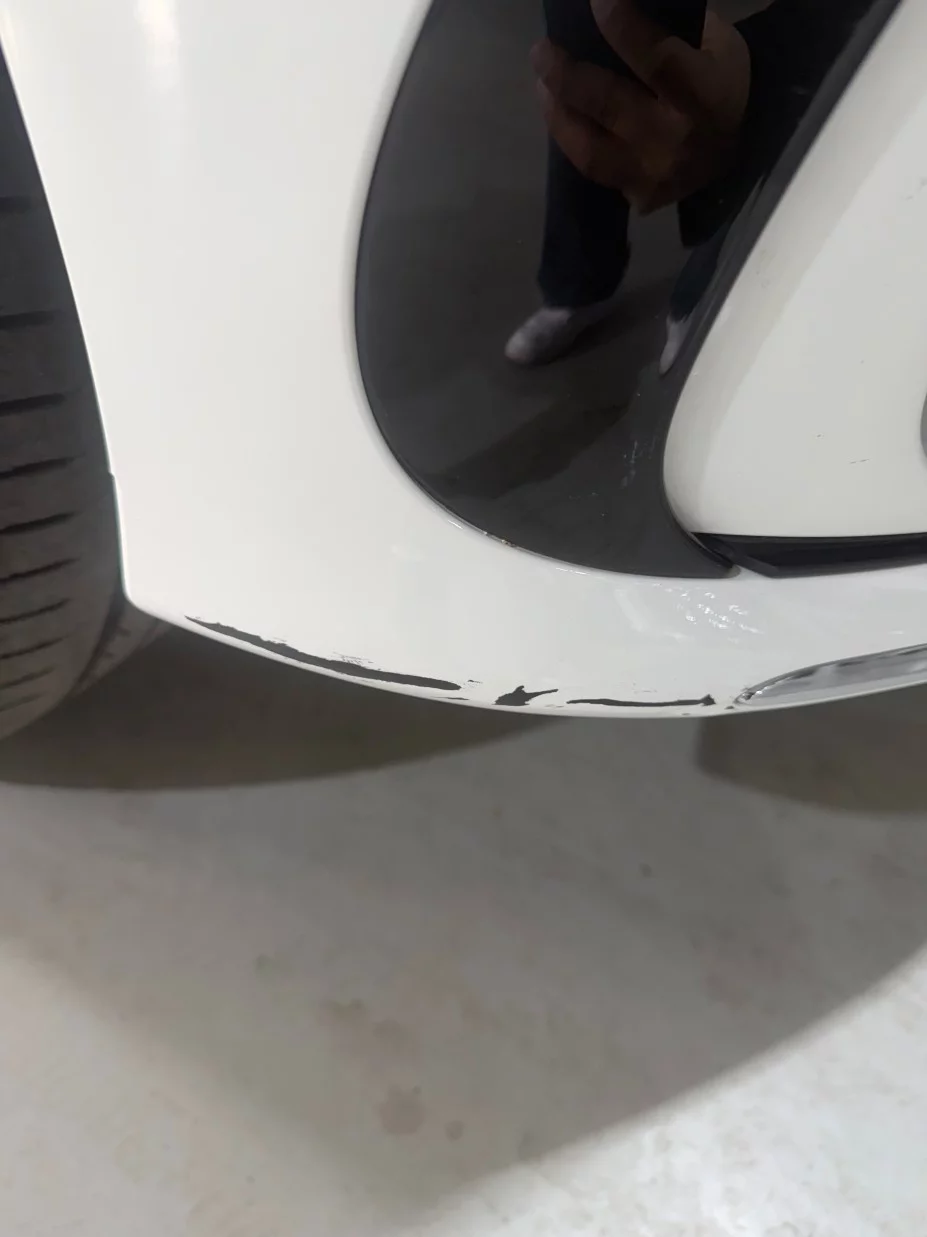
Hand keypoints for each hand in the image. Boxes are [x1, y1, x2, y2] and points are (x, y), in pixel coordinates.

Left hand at [533, 0, 750, 210]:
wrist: (749, 143)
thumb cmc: (726, 79)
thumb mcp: (713, 43)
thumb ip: (669, 29)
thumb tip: (616, 7)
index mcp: (703, 96)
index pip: (656, 59)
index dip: (621, 28)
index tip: (596, 1)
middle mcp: (675, 141)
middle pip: (607, 105)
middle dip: (565, 75)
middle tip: (541, 52)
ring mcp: (655, 176)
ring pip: (589, 151)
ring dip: (558, 116)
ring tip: (543, 88)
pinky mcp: (642, 196)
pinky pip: (595, 172)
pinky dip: (574, 144)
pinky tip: (565, 120)